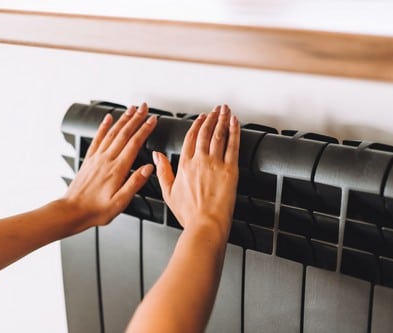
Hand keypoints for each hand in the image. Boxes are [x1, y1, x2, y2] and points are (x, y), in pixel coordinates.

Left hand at [64, 103, 156, 231]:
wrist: (72, 211)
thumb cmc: (96, 209)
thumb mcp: (120, 202)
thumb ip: (135, 183)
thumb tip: (149, 168)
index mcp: (117, 169)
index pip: (134, 143)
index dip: (145, 130)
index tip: (152, 120)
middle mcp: (107, 160)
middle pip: (124, 133)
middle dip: (136, 118)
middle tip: (144, 107)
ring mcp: (97, 158)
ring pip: (112, 132)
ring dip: (123, 119)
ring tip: (131, 109)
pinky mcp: (89, 159)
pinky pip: (97, 138)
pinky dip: (103, 126)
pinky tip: (108, 118)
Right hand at [153, 105, 239, 237]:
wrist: (205, 224)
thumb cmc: (189, 213)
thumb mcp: (168, 193)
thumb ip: (162, 171)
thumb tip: (157, 156)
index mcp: (184, 165)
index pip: (190, 138)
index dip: (197, 125)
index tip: (201, 118)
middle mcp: (199, 161)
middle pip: (205, 132)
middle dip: (211, 118)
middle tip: (215, 110)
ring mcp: (215, 164)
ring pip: (219, 135)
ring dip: (222, 120)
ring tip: (225, 110)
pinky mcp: (230, 169)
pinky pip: (233, 145)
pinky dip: (234, 131)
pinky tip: (235, 122)